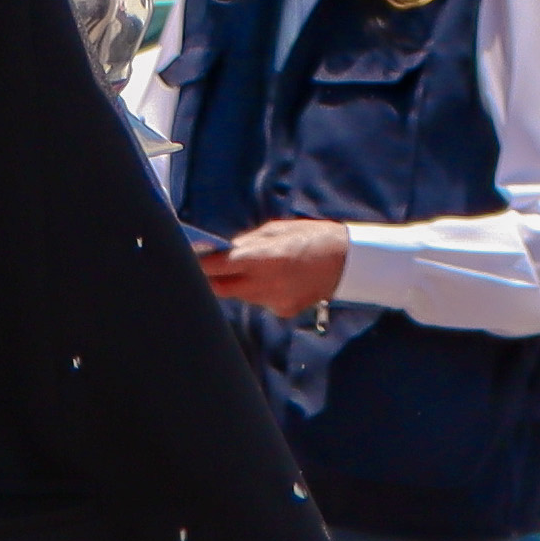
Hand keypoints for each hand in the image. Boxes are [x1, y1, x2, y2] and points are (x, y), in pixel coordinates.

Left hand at [199, 221, 351, 316]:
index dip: (198, 263)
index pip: (215, 266)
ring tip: (255, 269)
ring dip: (239, 283)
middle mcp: (262, 283)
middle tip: (210, 267)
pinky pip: (261, 301)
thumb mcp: (276, 230)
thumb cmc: (312, 238)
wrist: (349, 262)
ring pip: (240, 295)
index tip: (190, 258)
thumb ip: (247, 242)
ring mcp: (272, 300)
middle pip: (219, 287)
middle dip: (211, 278)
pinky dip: (262, 291)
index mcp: (260, 258)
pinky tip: (279, 280)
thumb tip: (222, 249)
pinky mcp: (282, 310)